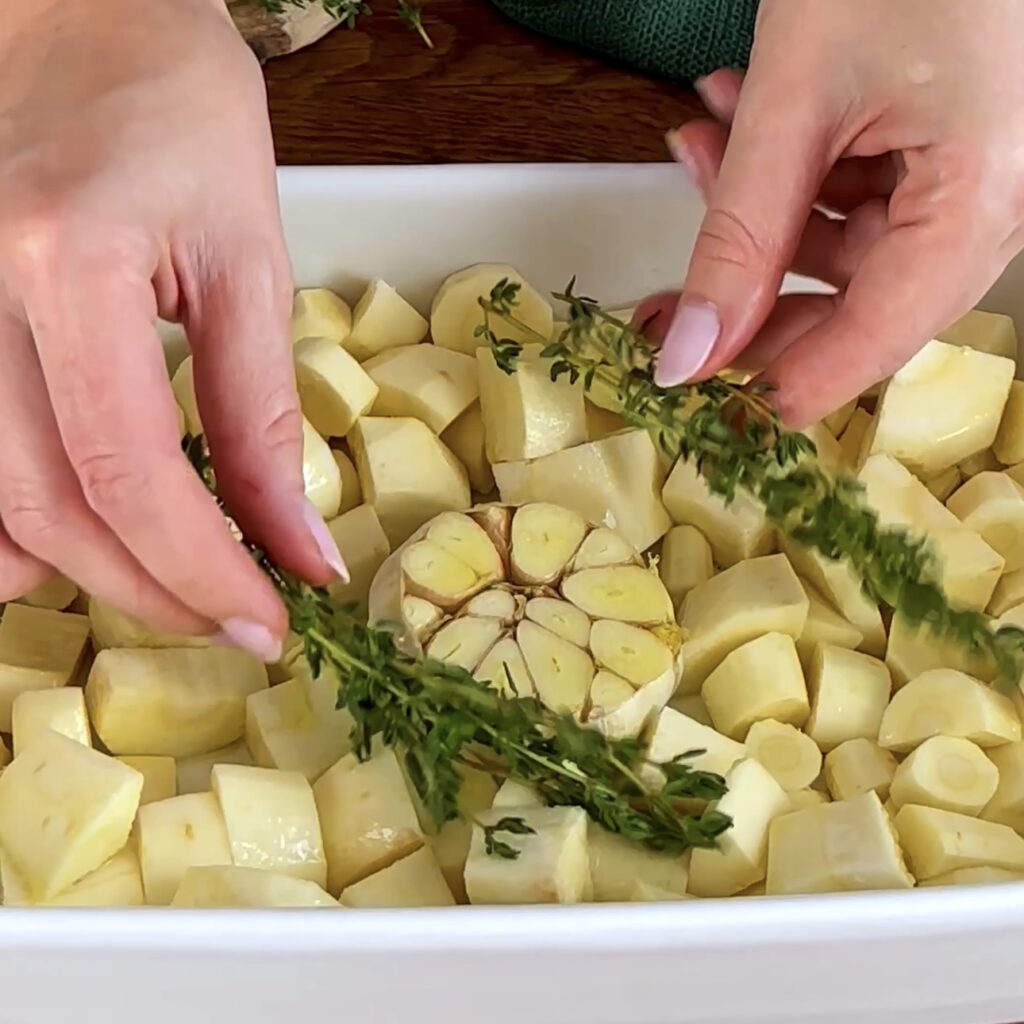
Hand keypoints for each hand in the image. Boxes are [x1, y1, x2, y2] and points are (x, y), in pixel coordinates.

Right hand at [0, 0, 344, 659]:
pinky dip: (19, 521)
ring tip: (168, 594)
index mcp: (68, 265)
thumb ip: (263, 414)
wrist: (80, 17)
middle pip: (48, 506)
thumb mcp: (249, 261)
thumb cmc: (177, 110)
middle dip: (150, 587)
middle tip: (232, 618)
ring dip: (84, 571)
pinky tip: (67, 551)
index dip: (201, 569)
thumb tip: (297, 544)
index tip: (268, 618)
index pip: (130, 474)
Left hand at [649, 0, 1023, 426]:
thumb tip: (694, 347)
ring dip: (762, 210)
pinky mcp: (954, 143)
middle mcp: (1001, 197)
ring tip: (700, 143)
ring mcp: (980, 171)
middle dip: (752, 290)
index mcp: (987, 196)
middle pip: (859, 302)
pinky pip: (864, 193)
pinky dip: (796, 169)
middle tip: (671, 301)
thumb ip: (739, 236)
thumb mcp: (796, 97)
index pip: (875, 341)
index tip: (714, 414)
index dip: (784, 385)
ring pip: (851, 244)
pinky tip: (738, 120)